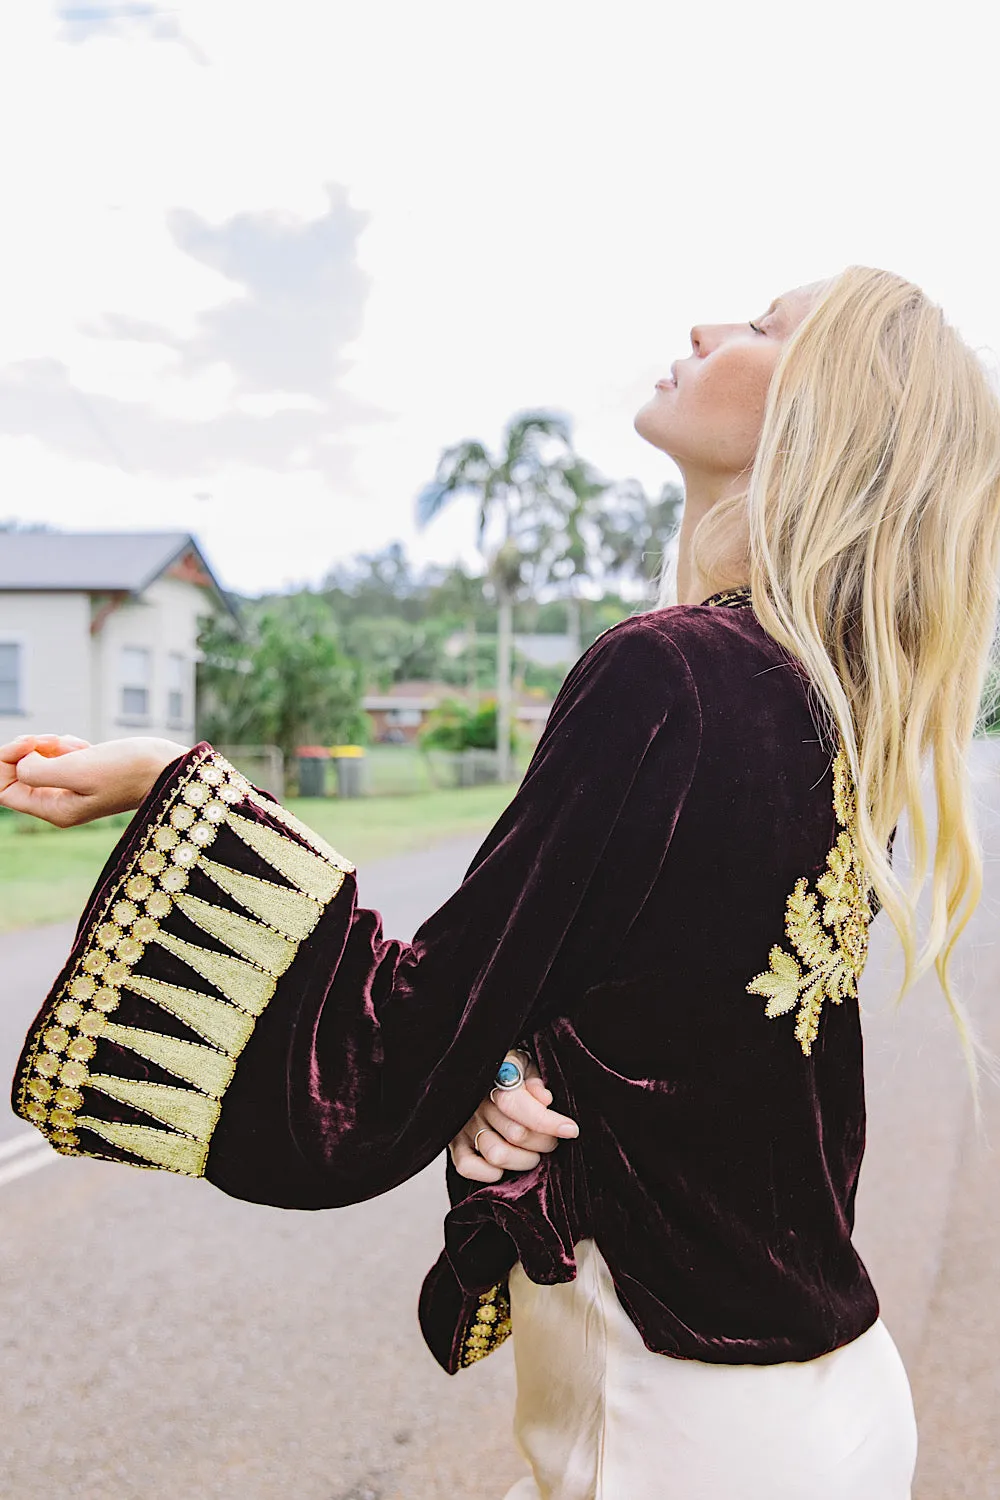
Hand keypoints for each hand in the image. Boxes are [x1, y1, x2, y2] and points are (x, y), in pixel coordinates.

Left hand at [0, 734, 186, 826]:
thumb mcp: (81, 769)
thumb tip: (22, 764)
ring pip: (36, 761)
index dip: (6, 761)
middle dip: (27, 750)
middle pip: (16, 774)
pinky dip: (63, 745)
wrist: (167, 767)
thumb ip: (41, 771)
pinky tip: (85, 746)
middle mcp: (59, 804)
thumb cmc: (129, 770)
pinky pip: (56, 756)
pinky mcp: (84, 774)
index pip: (4, 789)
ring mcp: (71, 789)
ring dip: (48, 745)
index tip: (29, 743)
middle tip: (50, 739)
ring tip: (77, 745)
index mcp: (55, 810)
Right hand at [449, 1051, 579, 1183]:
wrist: (481, 1073)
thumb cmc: (514, 1072)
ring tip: (534, 1153)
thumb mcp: (528, 1065)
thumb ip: (535, 1079)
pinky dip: (490, 1173)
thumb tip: (544, 1099)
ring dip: (524, 1160)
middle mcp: (477, 1103)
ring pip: (497, 1155)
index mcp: (495, 1079)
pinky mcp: (453, 1144)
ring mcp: (463, 1124)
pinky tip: (506, 1166)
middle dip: (544, 1142)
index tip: (571, 1130)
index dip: (548, 1121)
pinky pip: (467, 1167)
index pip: (519, 1105)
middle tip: (553, 1140)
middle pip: (516, 1134)